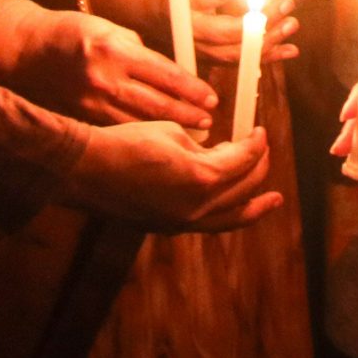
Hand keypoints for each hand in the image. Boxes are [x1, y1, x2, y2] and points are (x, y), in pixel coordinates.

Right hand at [0, 0, 214, 131]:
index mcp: (115, 50)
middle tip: (209, 122)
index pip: (164, 74)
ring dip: (170, 129)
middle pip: (157, 104)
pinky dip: (142, 135)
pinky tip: (159, 140)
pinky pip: (119, 129)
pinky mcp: (81, 118)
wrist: (27, 50)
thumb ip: (140, 51)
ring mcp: (91, 102)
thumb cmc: (73, 32)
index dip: (192, 89)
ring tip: (194, 133)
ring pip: (140, 123)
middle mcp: (104, 78)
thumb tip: (171, 73)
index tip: (211, 99)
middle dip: (187, 114)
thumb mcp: (111, 28)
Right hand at [66, 120, 279, 231]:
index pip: (244, 160)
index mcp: (202, 178)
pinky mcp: (167, 226)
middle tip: (263, 150)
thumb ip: (204, 146)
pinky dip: (226, 214)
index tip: (259, 131)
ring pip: (230, 218)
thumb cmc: (125, 143)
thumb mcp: (172, 132)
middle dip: (259, 167)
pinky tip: (231, 206)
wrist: (84, 170)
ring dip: (253, 204)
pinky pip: (208, 224)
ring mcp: (181, 222)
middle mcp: (196, 208)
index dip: (257, 143)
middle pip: (244, 188)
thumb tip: (219, 152)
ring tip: (272, 200)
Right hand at [184, 0, 300, 65]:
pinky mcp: (212, 61)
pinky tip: (292, 49)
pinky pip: (243, 63)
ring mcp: (202, 50)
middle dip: (264, 19)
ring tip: (292, 23)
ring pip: (238, 53)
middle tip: (287, 2)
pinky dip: (269, 56)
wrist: (157, 12)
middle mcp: (193, 31)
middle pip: (231, 31)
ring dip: (270, 40)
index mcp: (187, 1)